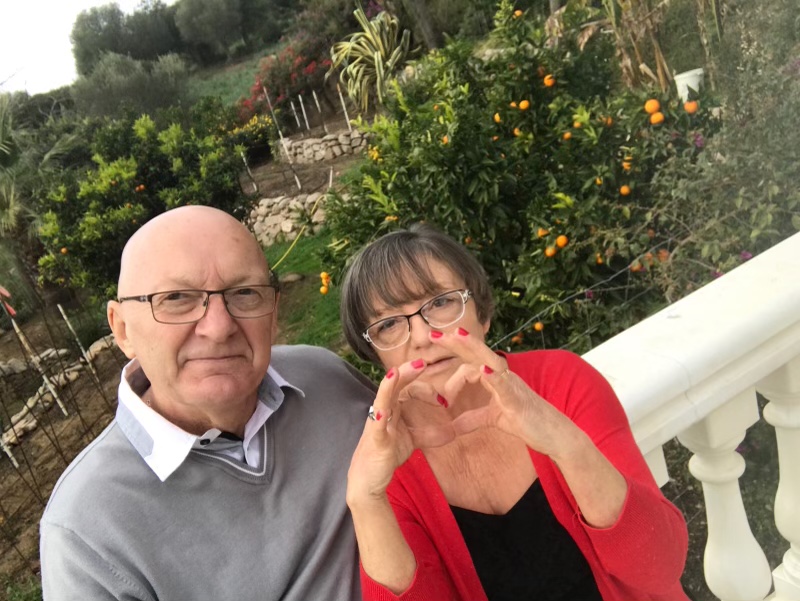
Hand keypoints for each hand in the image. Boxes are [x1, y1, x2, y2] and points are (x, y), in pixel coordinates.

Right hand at [346, 359, 453, 504]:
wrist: (368, 479)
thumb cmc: (388, 454)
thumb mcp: (414, 440)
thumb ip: (431, 434)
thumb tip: (454, 430)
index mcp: (394, 407)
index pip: (410, 388)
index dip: (427, 390)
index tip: (445, 402)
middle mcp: (384, 410)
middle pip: (395, 384)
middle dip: (408, 372)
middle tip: (423, 363)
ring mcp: (377, 423)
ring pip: (382, 398)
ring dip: (390, 385)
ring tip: (397, 372)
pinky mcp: (375, 439)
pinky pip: (377, 425)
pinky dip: (380, 415)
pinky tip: (384, 410)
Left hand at [431, 328, 574, 458]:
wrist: (556, 436)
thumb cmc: (528, 423)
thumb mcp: (494, 420)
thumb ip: (473, 419)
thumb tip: (452, 426)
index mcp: (497, 378)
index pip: (470, 363)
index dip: (452, 369)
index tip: (436, 379)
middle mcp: (505, 376)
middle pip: (478, 353)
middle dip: (456, 342)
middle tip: (433, 334)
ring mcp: (513, 385)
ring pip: (491, 360)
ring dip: (473, 347)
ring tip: (457, 335)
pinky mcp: (519, 399)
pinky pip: (505, 385)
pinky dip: (494, 376)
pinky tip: (483, 369)